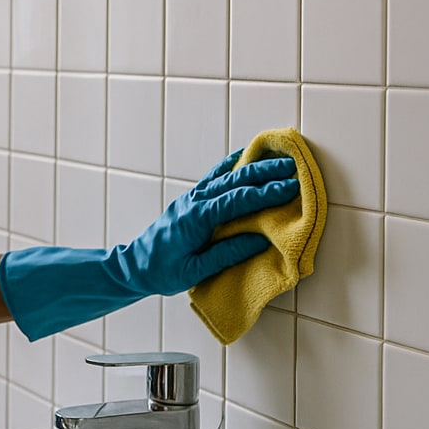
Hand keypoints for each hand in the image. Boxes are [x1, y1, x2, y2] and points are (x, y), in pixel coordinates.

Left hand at [0, 149, 300, 339]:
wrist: (134, 266)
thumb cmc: (162, 272)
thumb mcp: (195, 271)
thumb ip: (226, 255)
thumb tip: (259, 240)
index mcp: (195, 219)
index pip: (236, 201)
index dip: (265, 193)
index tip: (290, 188)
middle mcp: (193, 202)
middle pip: (234, 181)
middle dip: (265, 173)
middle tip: (294, 168)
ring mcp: (191, 197)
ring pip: (225, 175)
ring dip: (253, 166)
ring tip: (279, 159)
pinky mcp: (191, 199)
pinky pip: (214, 176)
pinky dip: (231, 164)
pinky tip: (246, 155)